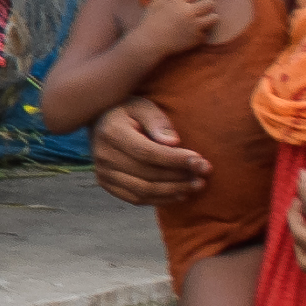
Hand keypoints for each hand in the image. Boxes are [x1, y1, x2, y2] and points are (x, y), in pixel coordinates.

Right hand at [86, 98, 212, 206]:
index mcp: (112, 133)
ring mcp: (103, 173)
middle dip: (180, 176)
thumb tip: (173, 142)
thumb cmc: (128, 111)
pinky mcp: (106, 184)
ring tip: (197, 185)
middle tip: (205, 174)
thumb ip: (157, 121)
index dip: (176, 160)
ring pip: (143, 190)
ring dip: (174, 190)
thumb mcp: (143, 106)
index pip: (148, 153)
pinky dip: (160, 199)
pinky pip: (136, 198)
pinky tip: (180, 194)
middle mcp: (103, 156)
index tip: (201, 162)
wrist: (100, 121)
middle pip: (147, 174)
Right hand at [124, 0, 220, 68]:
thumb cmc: (149, 23)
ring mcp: (195, 26)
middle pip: (210, 3)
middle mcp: (189, 12)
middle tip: (200, 9)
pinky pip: (206, 33)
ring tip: (202, 20)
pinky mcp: (197, 38)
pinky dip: (201, 33)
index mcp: (178, 1)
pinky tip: (193, 33)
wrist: (150, 43)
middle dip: (205, 5)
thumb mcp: (154, 4)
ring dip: (209, 18)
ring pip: (214, 18)